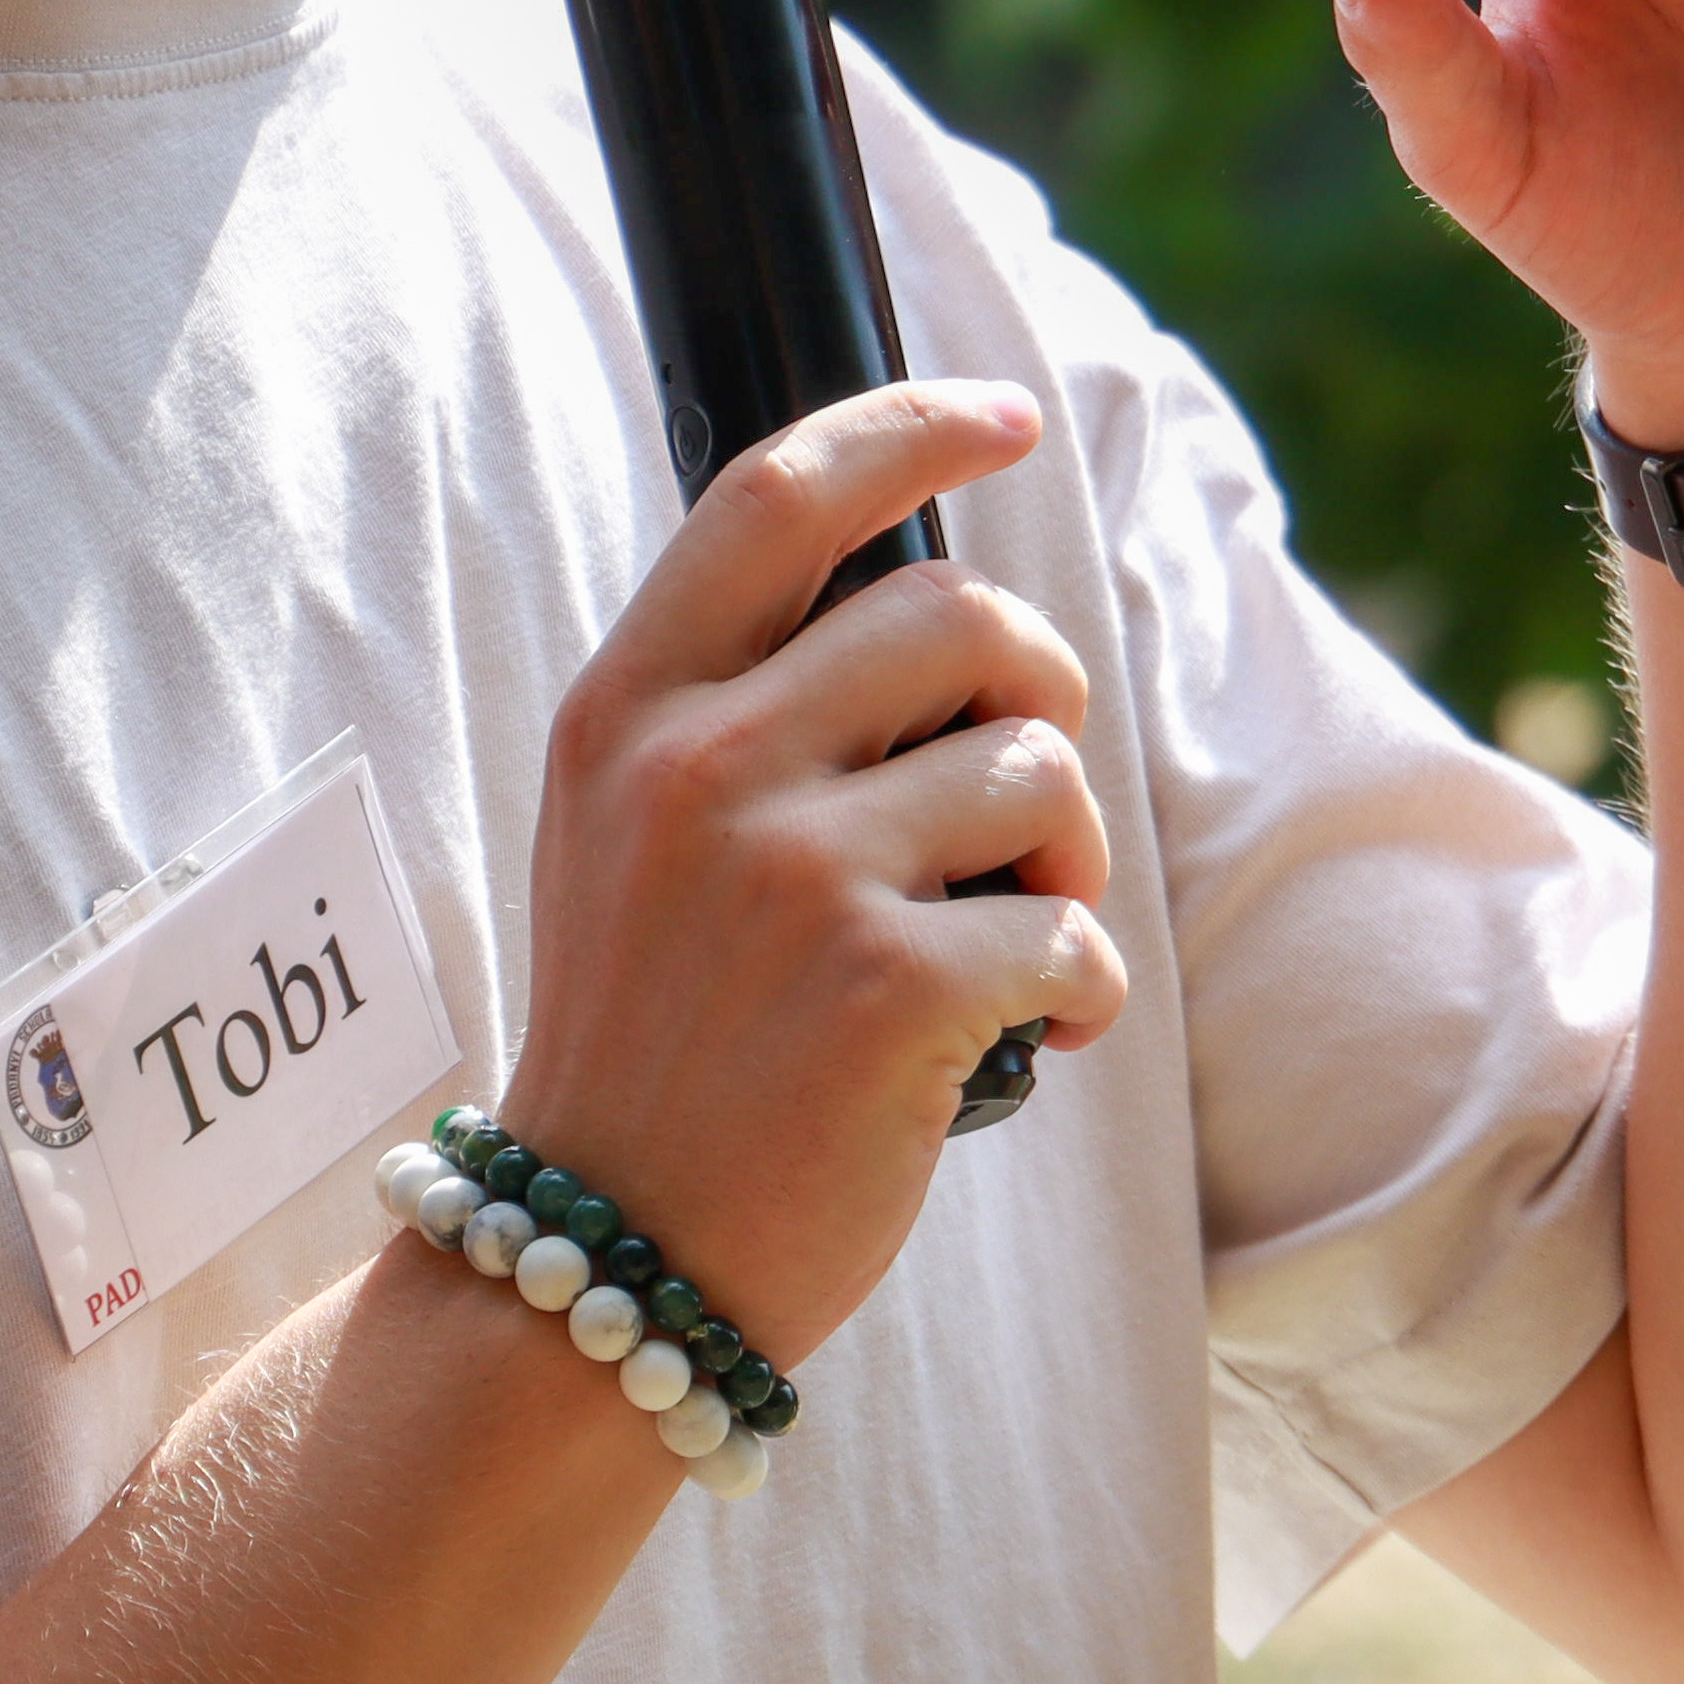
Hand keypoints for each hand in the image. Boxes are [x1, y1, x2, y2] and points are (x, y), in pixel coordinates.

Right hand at [496, 384, 1124, 1361]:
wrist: (602, 1264)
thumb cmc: (655, 1043)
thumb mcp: (627, 835)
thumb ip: (737, 708)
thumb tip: (933, 605)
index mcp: (631, 710)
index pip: (779, 495)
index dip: (909, 429)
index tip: (1001, 419)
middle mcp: (702, 767)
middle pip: (961, 615)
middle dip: (1040, 691)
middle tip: (1028, 798)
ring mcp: (795, 876)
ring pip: (1041, 770)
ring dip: (1070, 858)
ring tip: (1016, 938)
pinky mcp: (891, 990)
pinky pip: (1072, 933)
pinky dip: (1081, 986)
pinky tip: (1033, 1038)